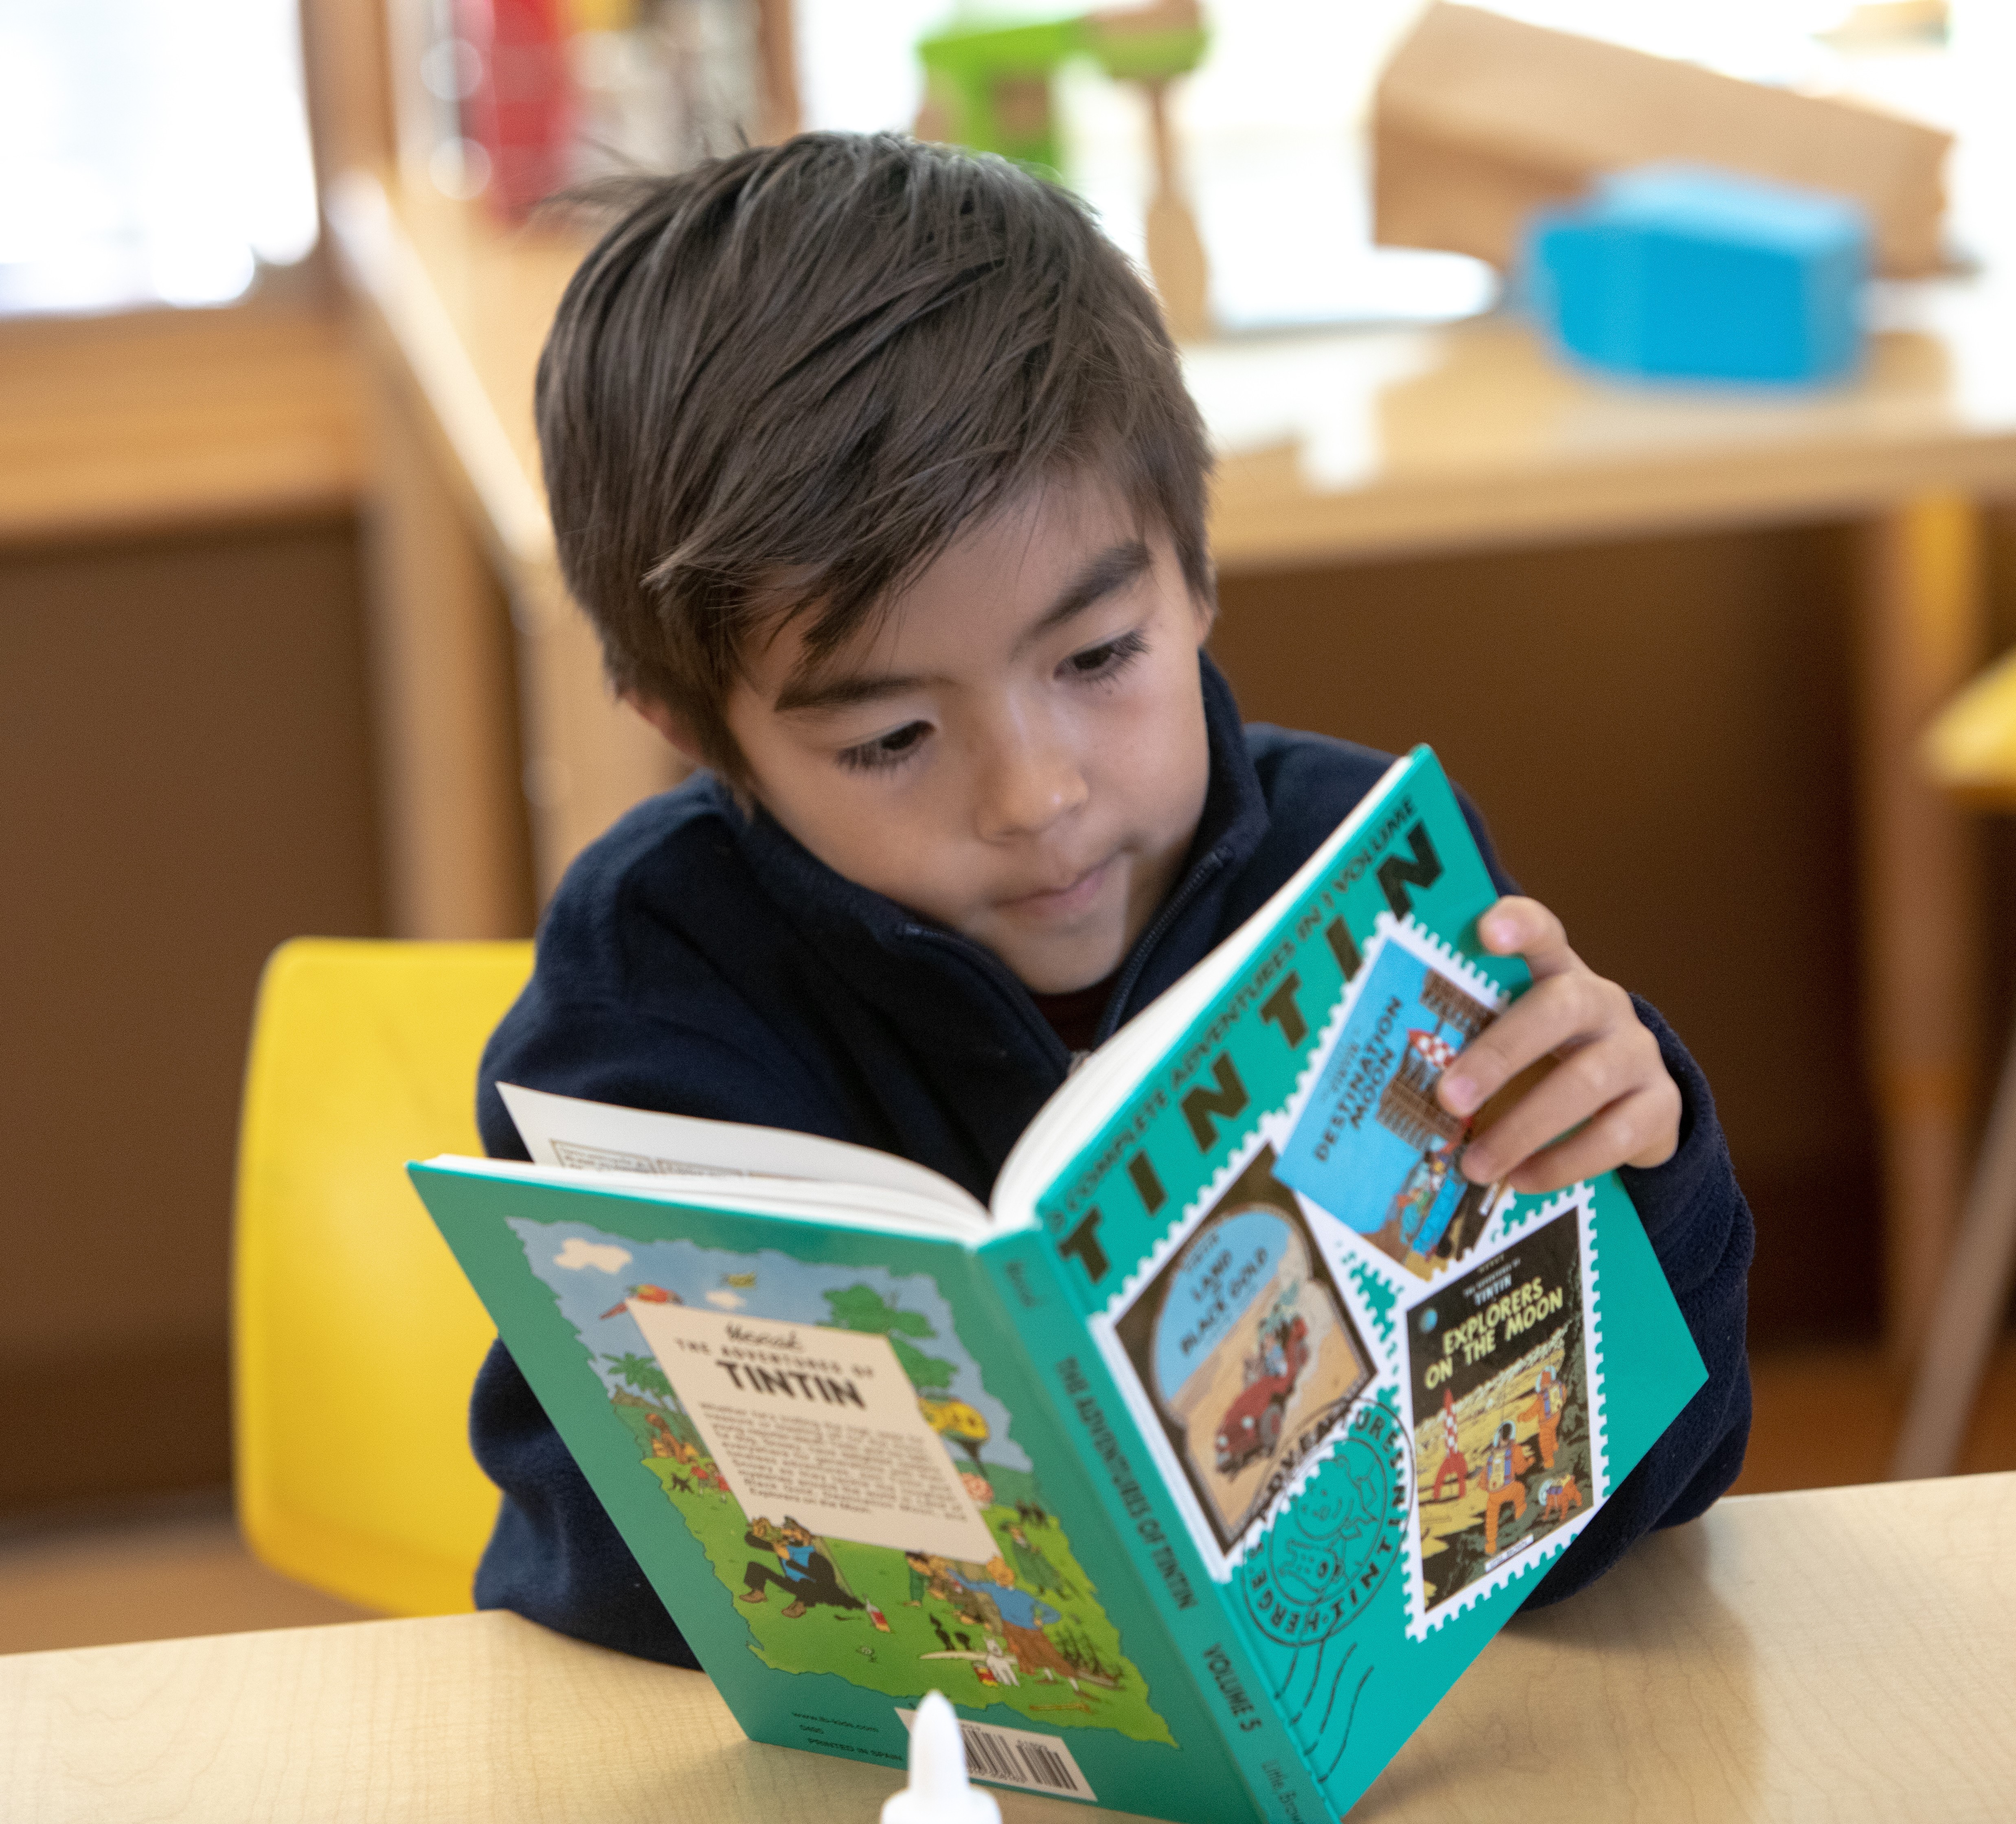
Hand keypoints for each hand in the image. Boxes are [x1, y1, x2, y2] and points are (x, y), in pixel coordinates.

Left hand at [1437, 897, 1679, 1194]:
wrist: (1631, 1106)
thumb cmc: (1545, 1064)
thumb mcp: (1509, 1038)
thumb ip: (1466, 1037)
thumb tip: (1380, 1066)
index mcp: (1557, 974)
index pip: (1543, 933)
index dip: (1520, 925)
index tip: (1487, 931)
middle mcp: (1603, 1003)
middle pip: (1558, 1009)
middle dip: (1499, 1054)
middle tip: (1448, 1098)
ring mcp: (1638, 1052)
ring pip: (1585, 1082)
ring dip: (1523, 1128)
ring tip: (1475, 1165)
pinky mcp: (1661, 1106)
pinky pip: (1615, 1135)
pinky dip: (1562, 1163)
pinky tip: (1521, 1181)